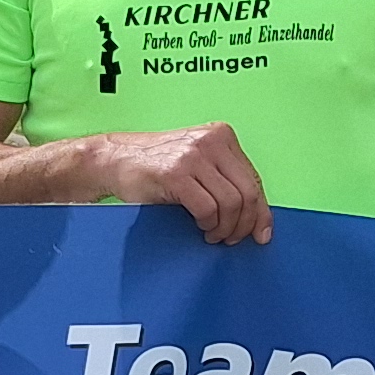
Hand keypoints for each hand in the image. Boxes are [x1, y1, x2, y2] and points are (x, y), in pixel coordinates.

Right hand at [95, 122, 271, 244]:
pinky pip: (207, 208)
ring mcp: (193, 156)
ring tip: (213, 234)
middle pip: (247, 193)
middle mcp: (211, 142)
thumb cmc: (155, 166)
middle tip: (232, 238)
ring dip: (225, 228)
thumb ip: (224, 179)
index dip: (261, 212)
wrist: (114, 159)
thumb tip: (255, 215)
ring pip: (231, 203)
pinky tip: (201, 226)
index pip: (253, 179)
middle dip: (244, 224)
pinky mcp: (176, 174)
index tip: (261, 233)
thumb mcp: (197, 162)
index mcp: (221, 136)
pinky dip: (208, 224)